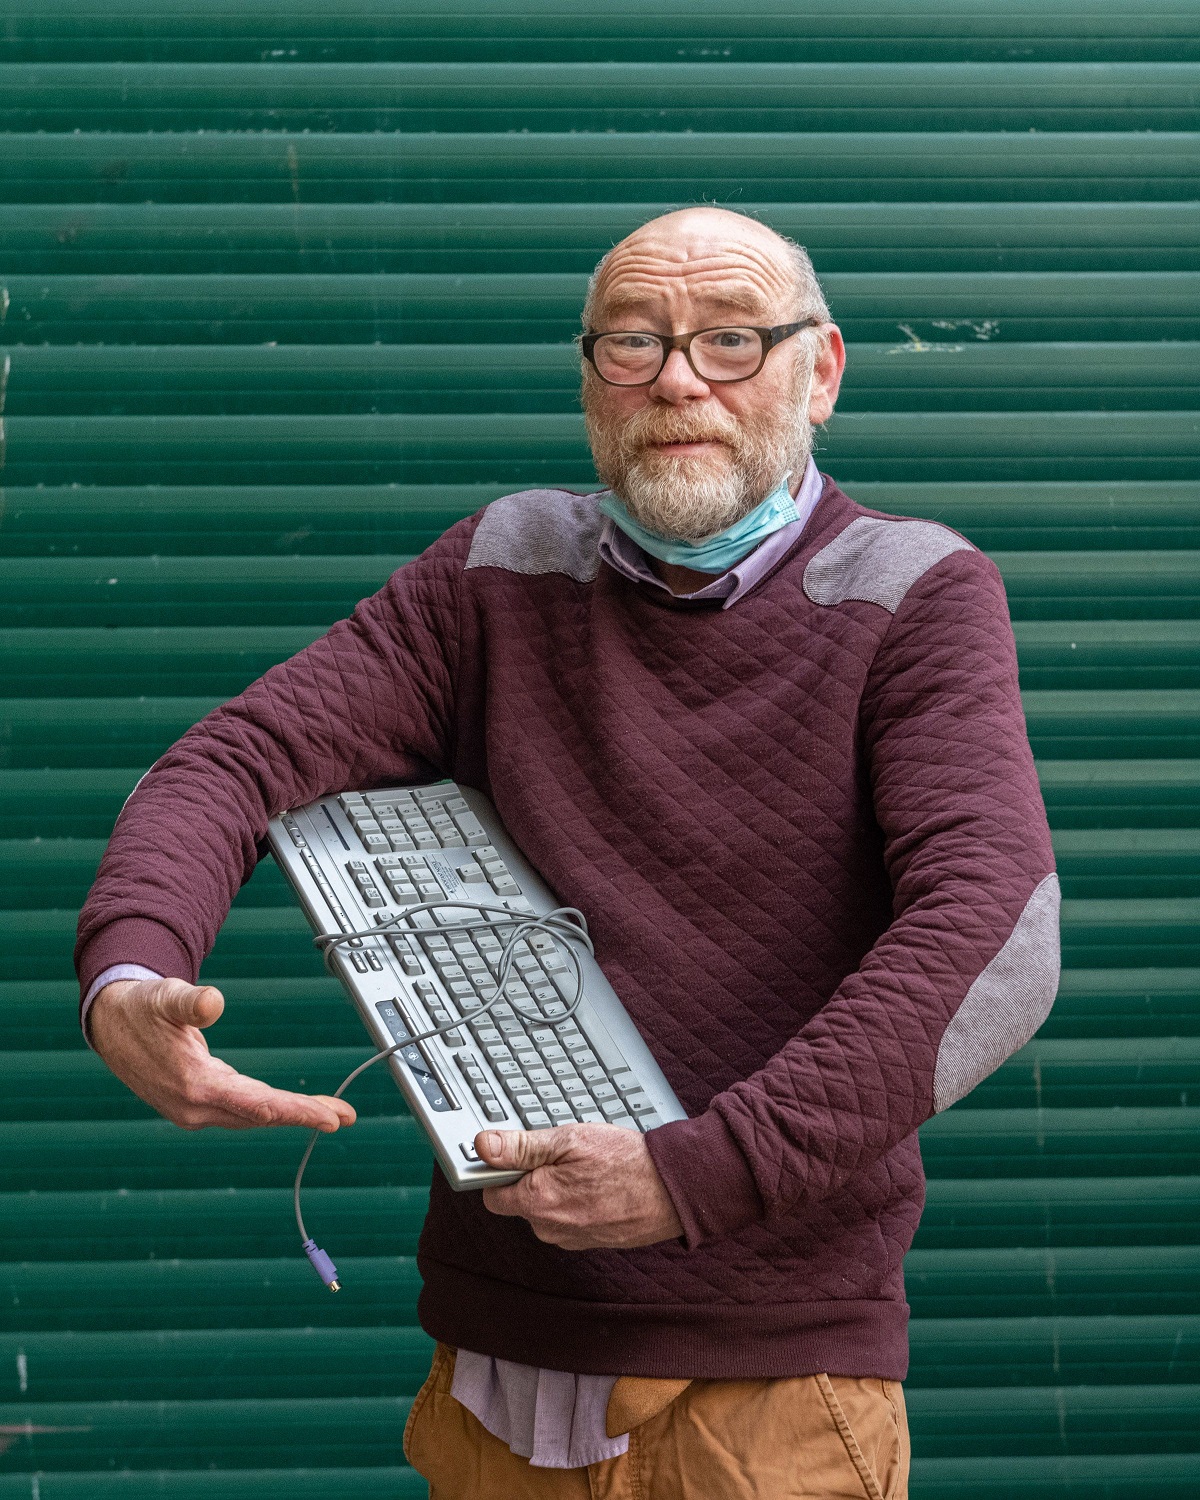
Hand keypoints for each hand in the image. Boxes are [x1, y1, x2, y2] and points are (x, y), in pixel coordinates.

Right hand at [88, 977, 356, 1132]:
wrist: (111, 1025)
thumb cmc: (142, 1008)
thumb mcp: (166, 996)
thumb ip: (191, 1002)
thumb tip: (213, 1002)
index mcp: (193, 1085)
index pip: (255, 1103)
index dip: (294, 1111)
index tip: (326, 1118)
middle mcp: (196, 1106)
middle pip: (261, 1115)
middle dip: (304, 1115)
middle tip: (344, 1116)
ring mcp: (195, 1109)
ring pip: (253, 1116)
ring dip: (291, 1115)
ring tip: (331, 1114)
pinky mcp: (197, 1104)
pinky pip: (243, 1110)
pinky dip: (270, 1110)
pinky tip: (293, 1109)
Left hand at [477, 1123, 682, 1249]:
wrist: (671, 1190)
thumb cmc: (623, 1162)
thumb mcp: (568, 1140)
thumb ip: (521, 1148)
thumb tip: (483, 1146)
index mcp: (536, 1202)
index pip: (491, 1194)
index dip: (500, 1170)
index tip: (517, 1153)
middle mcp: (548, 1228)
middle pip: (519, 1201)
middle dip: (532, 1177)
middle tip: (562, 1155)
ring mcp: (568, 1239)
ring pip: (544, 1210)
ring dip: (556, 1189)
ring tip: (585, 1168)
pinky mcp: (587, 1242)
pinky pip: (566, 1220)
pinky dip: (575, 1202)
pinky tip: (596, 1184)